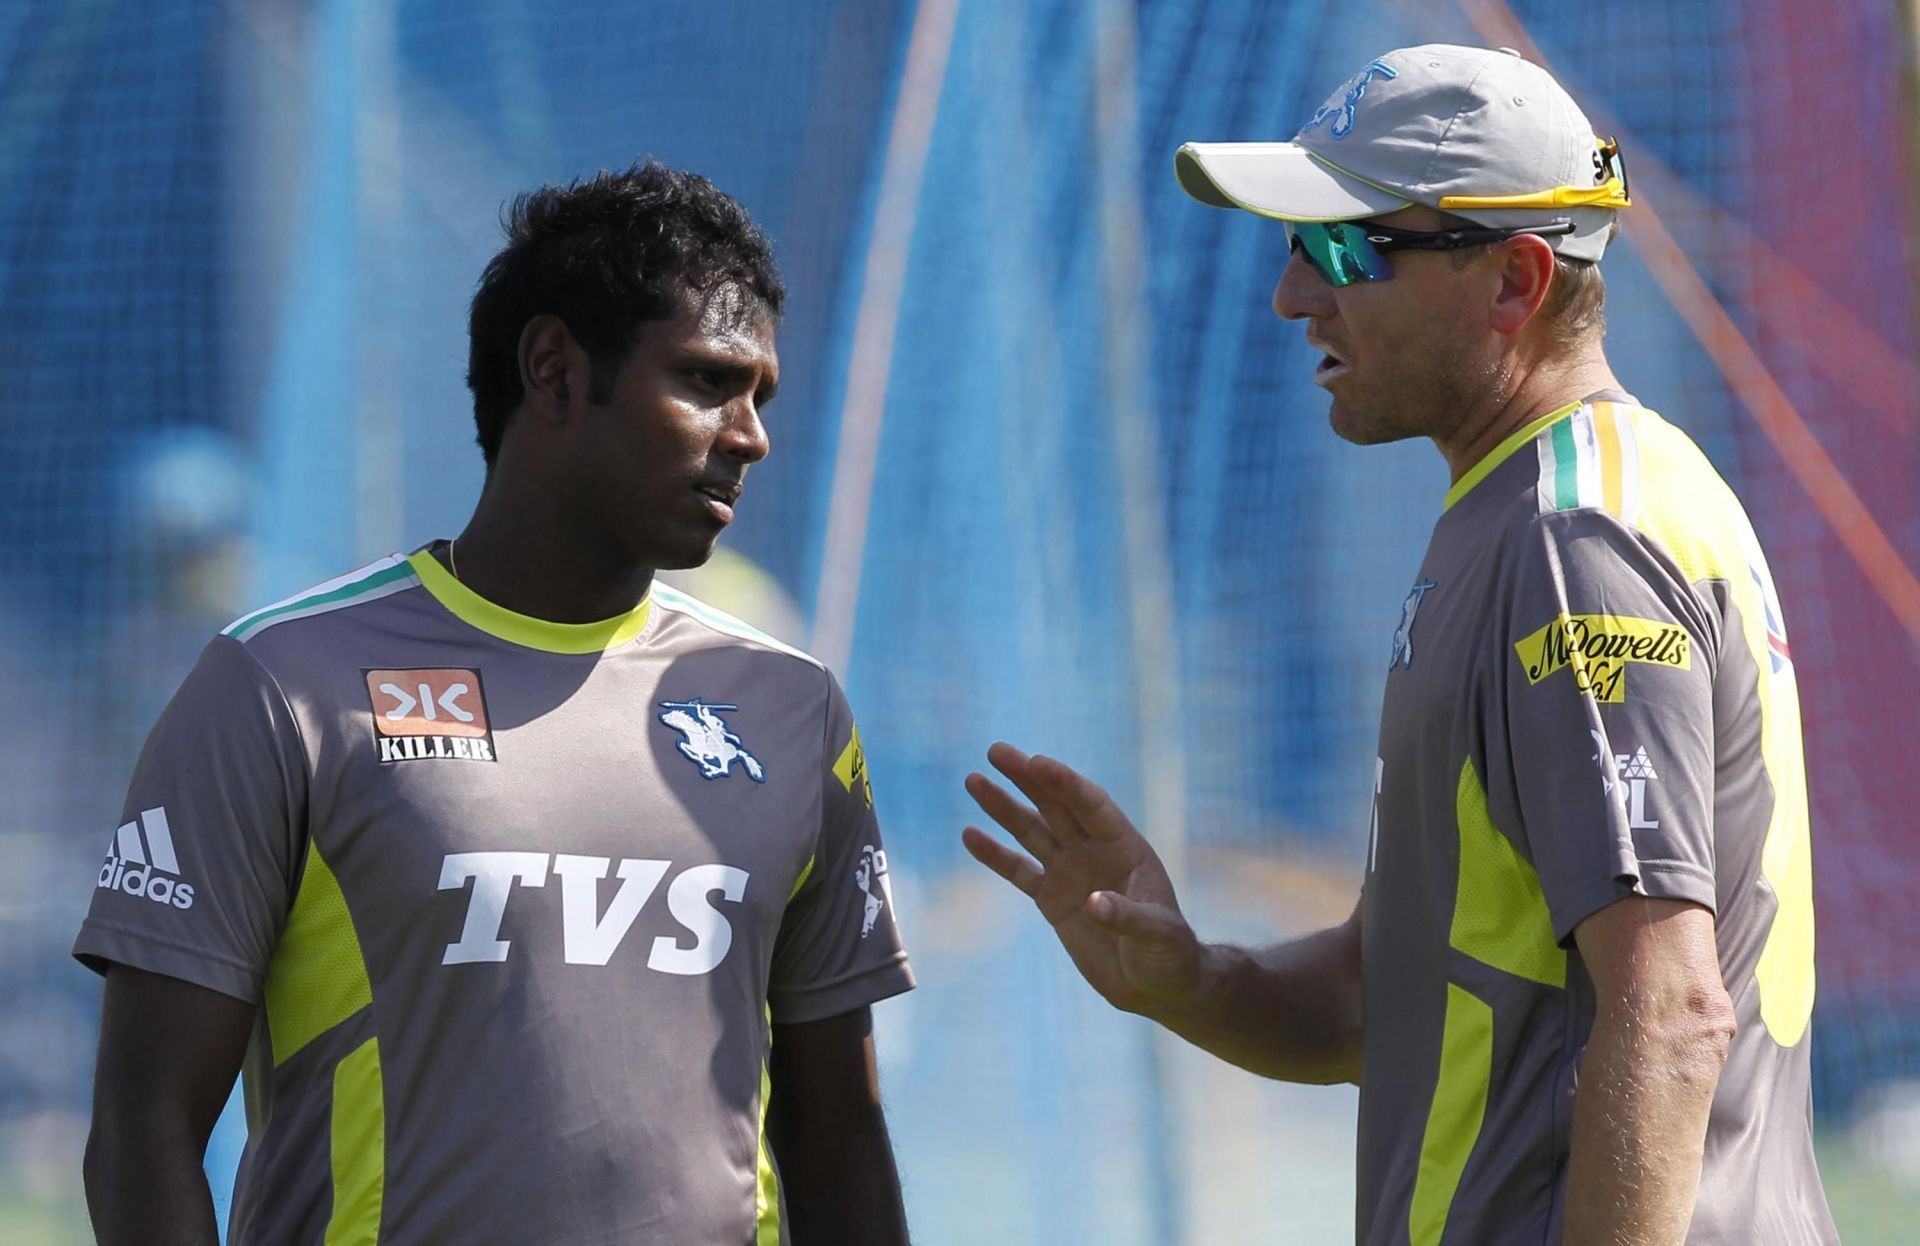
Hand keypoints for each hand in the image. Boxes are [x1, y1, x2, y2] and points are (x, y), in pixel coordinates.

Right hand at [962, 742, 1201, 1015]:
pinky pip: (1019, 871)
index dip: (1065, 783)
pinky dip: (995, 855)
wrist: (1155, 986)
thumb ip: (1128, 917)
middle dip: (1027, 778)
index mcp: (1125, 847)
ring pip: (1032, 831)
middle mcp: (1094, 851)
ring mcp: (1071, 872)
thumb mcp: (1159, 935)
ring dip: (1003, 807)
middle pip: (1056, 805)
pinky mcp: (1051, 899)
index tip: (1036, 762)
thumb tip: (1094, 903)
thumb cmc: (1169, 955)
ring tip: (974, 780)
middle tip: (997, 751)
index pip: (1091, 805)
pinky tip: (970, 835)